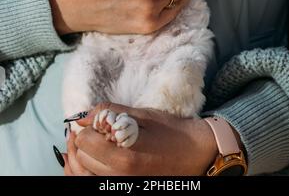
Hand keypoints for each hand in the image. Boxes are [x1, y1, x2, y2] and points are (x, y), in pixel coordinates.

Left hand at [62, 103, 217, 175]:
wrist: (195, 153)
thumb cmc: (170, 131)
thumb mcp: (141, 115)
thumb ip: (110, 113)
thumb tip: (83, 116)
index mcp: (124, 156)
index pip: (85, 143)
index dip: (84, 129)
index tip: (92, 123)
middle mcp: (119, 176)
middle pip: (82, 160)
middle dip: (81, 143)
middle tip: (88, 131)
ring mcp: (123, 185)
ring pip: (85, 175)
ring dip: (82, 158)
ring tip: (89, 144)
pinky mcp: (127, 187)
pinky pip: (97, 182)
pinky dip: (89, 170)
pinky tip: (94, 158)